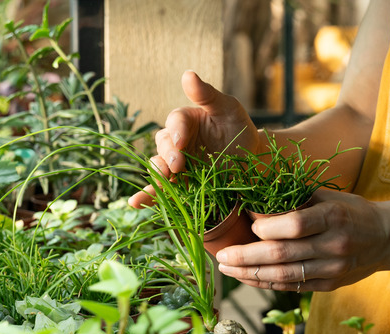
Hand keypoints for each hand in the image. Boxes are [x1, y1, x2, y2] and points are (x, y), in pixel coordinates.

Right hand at [128, 70, 259, 207]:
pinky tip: (136, 202)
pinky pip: (161, 190)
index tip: (182, 141)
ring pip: (159, 167)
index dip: (176, 131)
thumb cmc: (240, 128)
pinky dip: (147, 196)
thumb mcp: (228, 107)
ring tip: (160, 179)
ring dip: (156, 173)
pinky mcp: (181, 185)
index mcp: (185, 121)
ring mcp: (177, 165)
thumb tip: (187, 74)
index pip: (174, 122)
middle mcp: (176, 142)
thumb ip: (206, 94)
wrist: (254, 160)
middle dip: (168, 154)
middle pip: (163, 145)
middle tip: (177, 164)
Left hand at [215, 190, 389, 291]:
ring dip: (250, 274)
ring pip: (284, 276)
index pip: (295, 226)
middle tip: (221, 256)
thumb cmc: (352, 211)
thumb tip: (255, 210)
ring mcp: (333, 269)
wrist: (388, 238)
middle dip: (246, 257)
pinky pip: (292, 286)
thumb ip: (296, 202)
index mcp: (334, 217)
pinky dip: (267, 283)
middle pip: (283, 255)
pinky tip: (248, 277)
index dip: (267, 228)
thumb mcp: (329, 197)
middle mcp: (334, 246)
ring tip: (227, 269)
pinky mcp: (330, 285)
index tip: (249, 227)